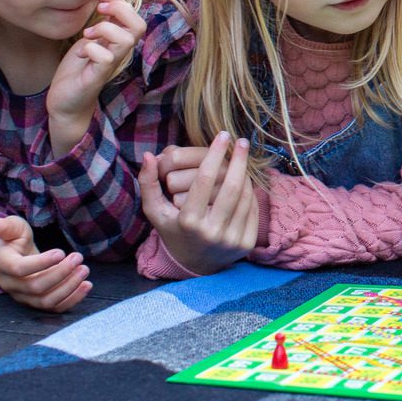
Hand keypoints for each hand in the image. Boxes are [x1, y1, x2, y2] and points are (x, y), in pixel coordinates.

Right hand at [0, 215, 91, 311]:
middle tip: (78, 257)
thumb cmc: (14, 239)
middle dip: (61, 273)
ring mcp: (23, 297)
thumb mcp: (12, 228)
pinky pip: (54, 307)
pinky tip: (87, 285)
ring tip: (84, 270)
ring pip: (46, 301)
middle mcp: (11, 285)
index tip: (61, 252)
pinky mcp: (36, 302)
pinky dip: (72, 299)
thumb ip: (6, 227)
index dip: (41, 263)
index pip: (19, 269)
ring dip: (69, 287)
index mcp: (3, 264)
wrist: (11, 257)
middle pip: (36, 287)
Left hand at [46, 0, 144, 152]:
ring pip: (125, 40)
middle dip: (119, 9)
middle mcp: (119, 51)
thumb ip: (100, 24)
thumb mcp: (89, 40)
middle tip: (99, 8)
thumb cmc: (77, 69)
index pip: (132, 14)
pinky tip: (79, 54)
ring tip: (87, 34)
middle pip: (138, 25)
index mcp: (118, 40)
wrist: (65, 100)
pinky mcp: (99, 76)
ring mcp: (111, 64)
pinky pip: (105, 57)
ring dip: (104, 29)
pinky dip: (90, 49)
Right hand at [139, 133, 256, 275]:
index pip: (204, 180)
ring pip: (245, 196)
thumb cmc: (173, 231)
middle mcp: (212, 232)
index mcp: (188, 221)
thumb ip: (148, 184)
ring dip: (245, 174)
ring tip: (240, 160)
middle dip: (238, 160)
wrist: (194, 265)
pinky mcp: (246, 244)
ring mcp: (231, 240)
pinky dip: (250, 192)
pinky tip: (244, 181)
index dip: (214, 154)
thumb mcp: (156, 211)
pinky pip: (253, 209)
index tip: (222, 135)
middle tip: (241, 141)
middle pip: (232, 187)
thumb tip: (148, 156)